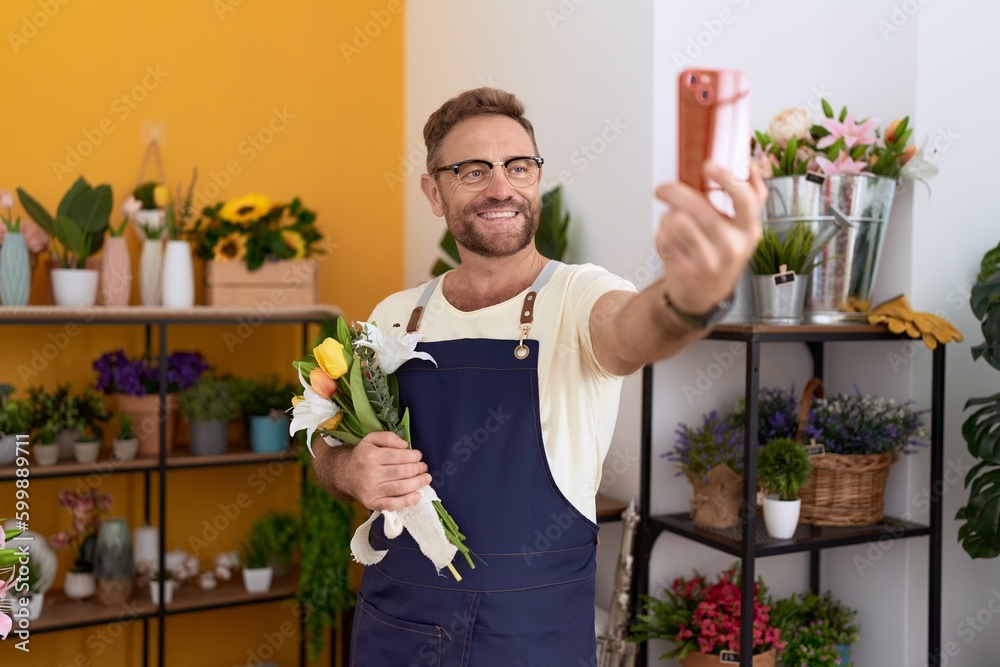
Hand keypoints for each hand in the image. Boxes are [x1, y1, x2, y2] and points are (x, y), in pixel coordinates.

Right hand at [325, 431, 431, 511]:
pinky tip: (417, 495)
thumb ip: (388, 437)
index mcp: (371, 456)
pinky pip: (392, 504)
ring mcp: (371, 490)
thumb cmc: (363, 455)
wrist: (344, 474)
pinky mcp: (372, 503)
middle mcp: (370, 474)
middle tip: (424, 467)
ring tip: (426, 478)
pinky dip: (407, 501)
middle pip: (401, 472)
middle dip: (418, 469)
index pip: (398, 456)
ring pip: (400, 488)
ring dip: (417, 483)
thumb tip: (405, 445)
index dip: (413, 456)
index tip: (419, 456)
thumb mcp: (371, 439)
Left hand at [654, 161, 766, 313]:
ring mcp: (709, 261)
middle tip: (662, 189)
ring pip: (675, 220)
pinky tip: (670, 244)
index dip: (726, 179)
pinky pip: (663, 238)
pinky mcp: (685, 270)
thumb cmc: (720, 254)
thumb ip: (748, 200)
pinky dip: (661, 236)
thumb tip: (750, 165)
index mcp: (749, 230)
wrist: (703, 296)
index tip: (708, 165)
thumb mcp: (742, 231)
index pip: (745, 199)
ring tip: (673, 225)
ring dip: (667, 218)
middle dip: (673, 192)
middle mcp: (732, 246)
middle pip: (697, 207)